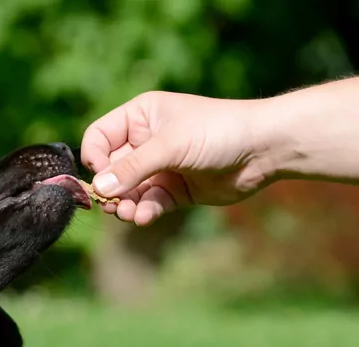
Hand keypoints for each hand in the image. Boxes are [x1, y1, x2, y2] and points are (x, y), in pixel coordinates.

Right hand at [80, 91, 275, 225]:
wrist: (264, 149)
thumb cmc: (216, 132)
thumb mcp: (169, 146)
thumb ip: (131, 169)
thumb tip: (98, 190)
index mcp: (139, 117)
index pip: (99, 137)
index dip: (95, 158)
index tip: (100, 178)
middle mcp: (146, 141)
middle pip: (111, 169)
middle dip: (111, 189)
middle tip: (113, 205)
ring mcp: (161, 167)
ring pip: (129, 191)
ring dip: (126, 205)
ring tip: (130, 214)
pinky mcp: (175, 190)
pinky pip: (150, 203)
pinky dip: (145, 211)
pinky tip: (145, 218)